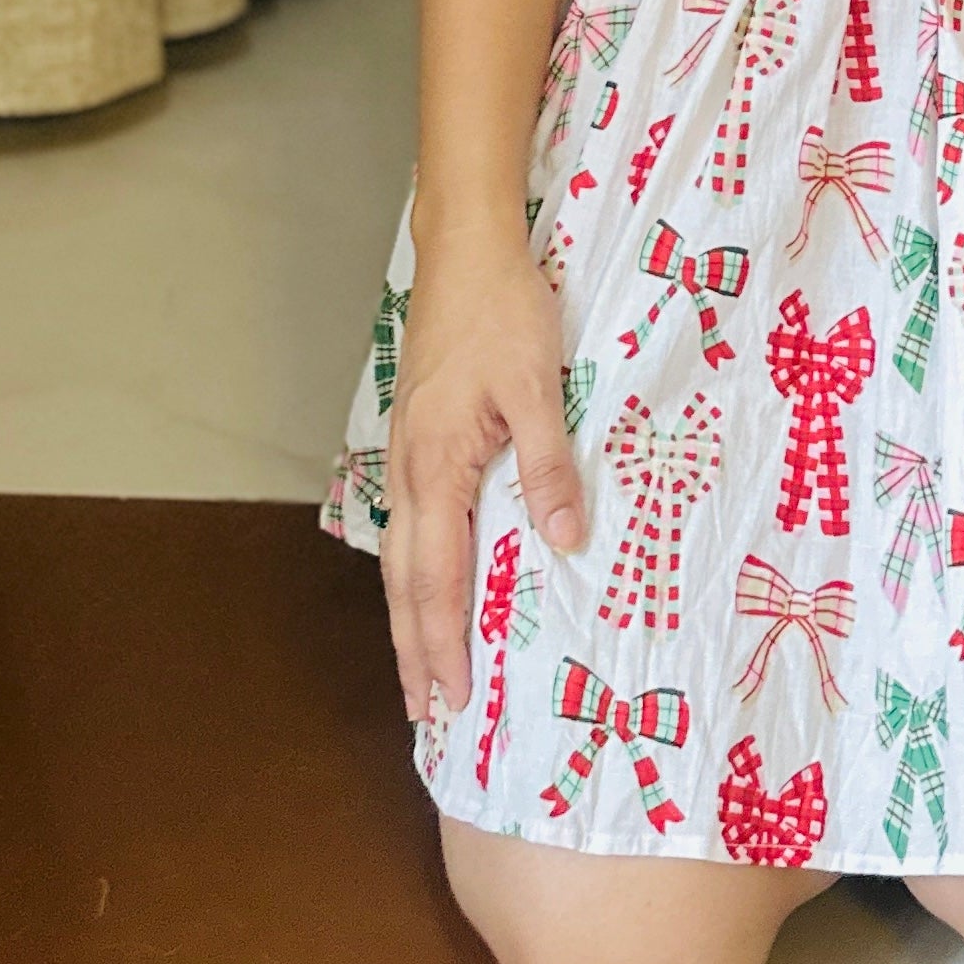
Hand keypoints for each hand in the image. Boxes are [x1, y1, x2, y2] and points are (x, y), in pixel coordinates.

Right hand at [381, 233, 586, 719]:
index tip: (451, 698)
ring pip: (400, 554)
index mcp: (437, 466)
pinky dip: (414, 568)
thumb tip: (564, 541)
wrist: (466, 250)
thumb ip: (548, 465)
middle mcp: (410, 468)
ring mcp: (407, 451)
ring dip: (409, 616)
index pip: (436, 578)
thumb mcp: (538, 386)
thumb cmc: (503, 312)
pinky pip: (410, 520)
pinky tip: (428, 579)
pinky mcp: (417, 433)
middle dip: (415, 650)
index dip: (442, 642)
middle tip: (426, 713)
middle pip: (405, 581)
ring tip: (420, 667)